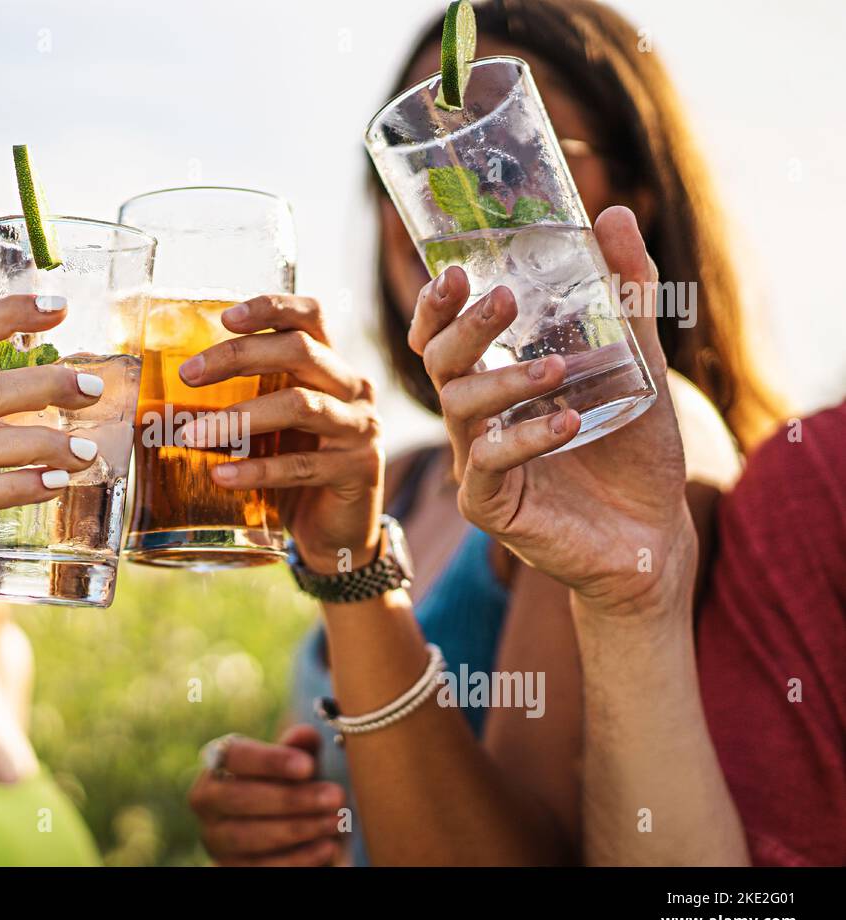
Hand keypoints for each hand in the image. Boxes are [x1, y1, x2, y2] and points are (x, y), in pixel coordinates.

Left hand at [177, 295, 383, 572]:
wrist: (339, 529)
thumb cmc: (295, 466)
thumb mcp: (271, 426)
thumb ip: (240, 403)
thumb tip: (161, 402)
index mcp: (331, 366)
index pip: (312, 316)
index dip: (272, 308)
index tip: (225, 318)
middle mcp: (352, 388)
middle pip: (300, 351)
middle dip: (240, 356)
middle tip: (187, 375)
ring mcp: (359, 428)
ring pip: (300, 406)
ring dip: (239, 418)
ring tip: (191, 434)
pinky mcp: (357, 470)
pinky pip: (300, 467)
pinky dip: (256, 469)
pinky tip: (221, 475)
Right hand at [189, 725, 346, 865]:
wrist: (280, 834)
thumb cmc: (287, 787)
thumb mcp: (295, 765)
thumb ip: (301, 749)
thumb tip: (305, 735)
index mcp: (217, 762)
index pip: (234, 755)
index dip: (270, 761)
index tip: (308, 766)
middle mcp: (207, 800)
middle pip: (240, 797)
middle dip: (291, 798)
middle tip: (335, 796)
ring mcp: (215, 838)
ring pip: (250, 836)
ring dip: (299, 829)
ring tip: (336, 822)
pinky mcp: (229, 867)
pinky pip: (262, 866)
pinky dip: (298, 858)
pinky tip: (327, 846)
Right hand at [408, 207, 693, 618]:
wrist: (653, 535)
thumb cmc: (634, 452)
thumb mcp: (638, 363)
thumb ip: (626, 295)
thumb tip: (612, 213)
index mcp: (495, 385)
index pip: (442, 339)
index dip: (436, 306)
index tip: (454, 271)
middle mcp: (477, 421)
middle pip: (440, 365)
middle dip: (463, 329)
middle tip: (501, 300)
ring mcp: (477, 465)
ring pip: (460, 410)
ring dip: (505, 381)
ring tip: (557, 368)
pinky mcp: (491, 507)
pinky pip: (488, 464)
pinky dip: (525, 438)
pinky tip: (568, 424)